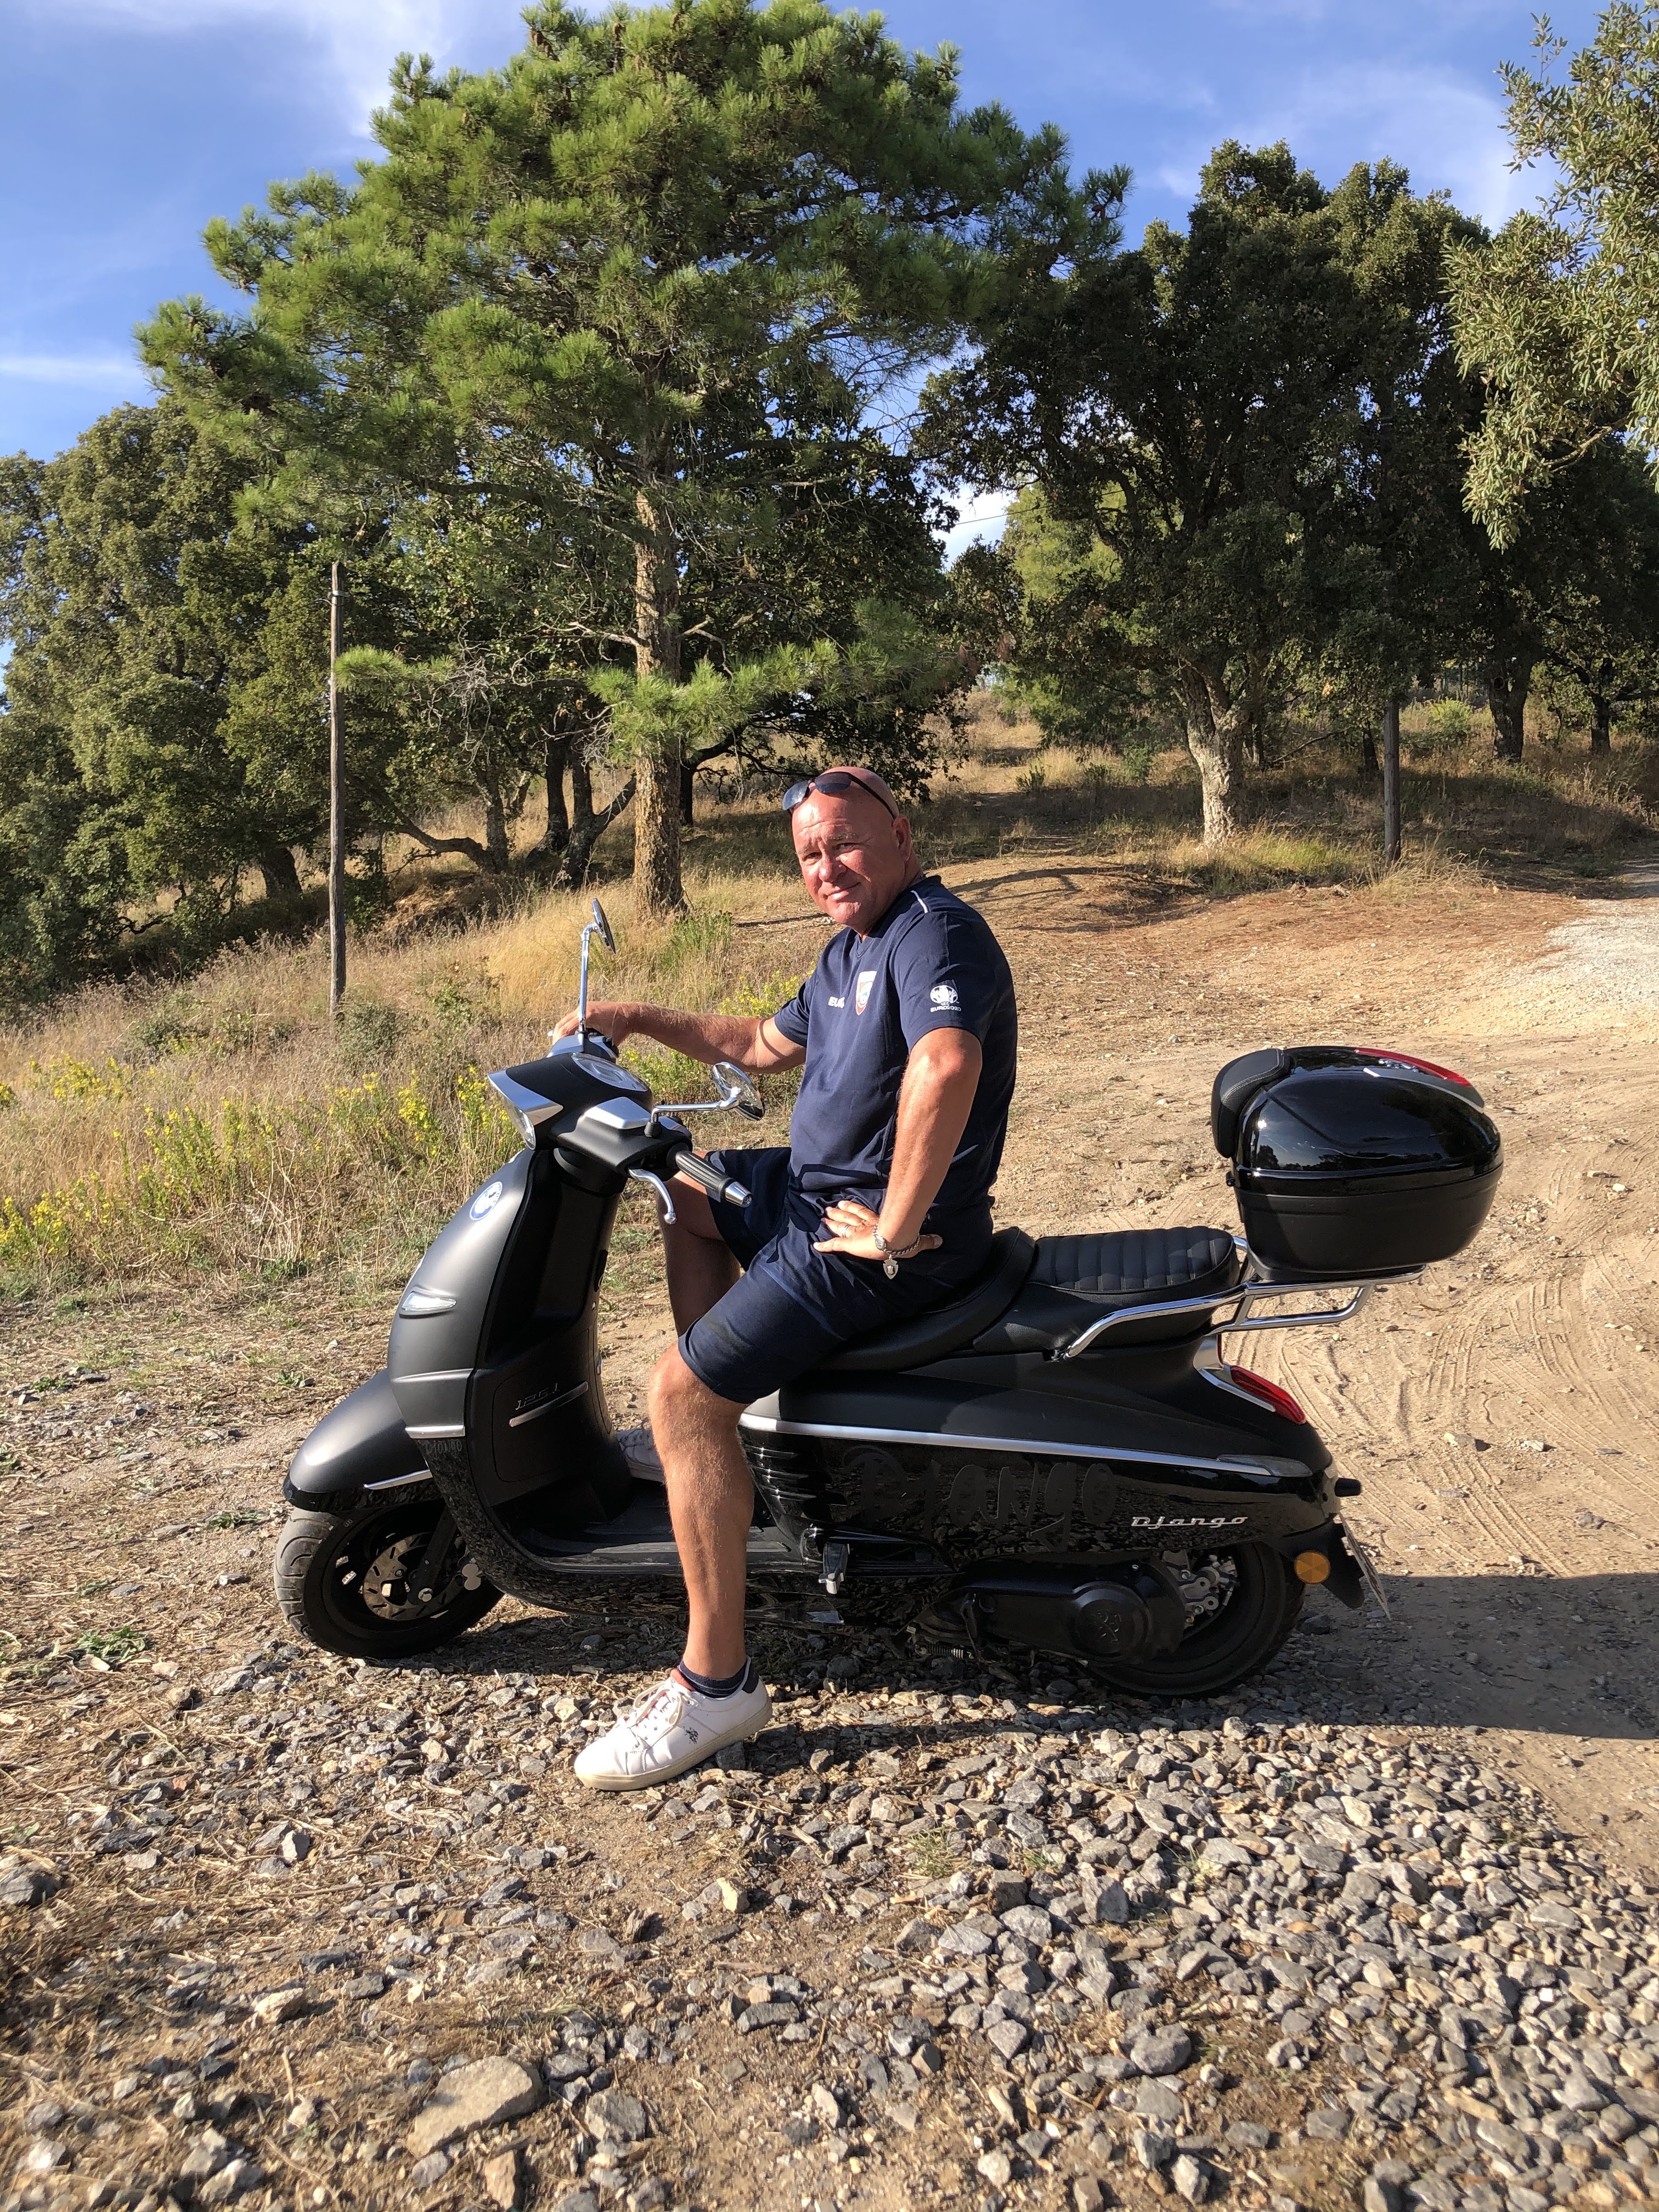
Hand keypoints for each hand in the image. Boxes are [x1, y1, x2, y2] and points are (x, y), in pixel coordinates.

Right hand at [552, 1000, 633, 1044]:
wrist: (630, 1014)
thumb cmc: (622, 1027)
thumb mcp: (608, 1041)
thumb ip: (596, 1049)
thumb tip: (585, 1059)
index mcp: (588, 1015)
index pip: (565, 1029)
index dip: (559, 1041)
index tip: (557, 1051)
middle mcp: (583, 1008)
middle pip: (561, 1024)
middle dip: (557, 1038)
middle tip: (556, 1050)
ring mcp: (584, 1007)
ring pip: (565, 1021)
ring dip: (562, 1033)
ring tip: (560, 1046)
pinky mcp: (585, 1008)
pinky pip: (572, 1019)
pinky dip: (568, 1028)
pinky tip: (568, 1039)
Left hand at [812, 1196, 940, 1262]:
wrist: (896, 1239)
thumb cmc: (905, 1240)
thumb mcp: (917, 1243)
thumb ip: (926, 1241)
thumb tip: (941, 1240)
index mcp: (879, 1225)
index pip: (864, 1215)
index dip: (854, 1210)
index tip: (845, 1205)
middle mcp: (866, 1227)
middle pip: (850, 1219)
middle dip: (840, 1214)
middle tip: (828, 1208)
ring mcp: (857, 1235)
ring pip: (842, 1227)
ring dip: (833, 1223)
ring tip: (823, 1216)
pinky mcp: (851, 1244)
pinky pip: (834, 1245)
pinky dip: (824, 1246)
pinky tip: (815, 1246)